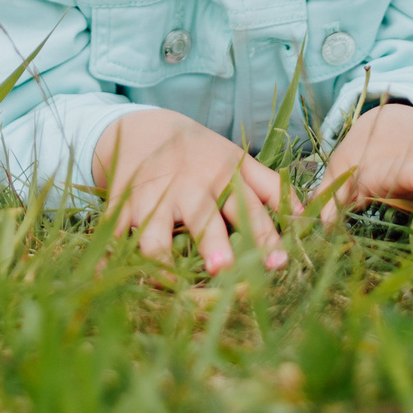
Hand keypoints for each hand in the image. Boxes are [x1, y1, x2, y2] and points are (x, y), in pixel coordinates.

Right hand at [94, 108, 289, 274]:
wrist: (145, 128)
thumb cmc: (201, 153)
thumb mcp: (238, 161)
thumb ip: (272, 188)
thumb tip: (308, 217)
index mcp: (221, 177)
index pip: (249, 209)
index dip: (264, 236)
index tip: (279, 263)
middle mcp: (187, 188)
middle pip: (202, 219)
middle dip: (212, 243)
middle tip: (223, 267)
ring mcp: (152, 198)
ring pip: (153, 232)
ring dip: (160, 258)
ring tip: (166, 283)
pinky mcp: (121, 206)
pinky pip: (112, 233)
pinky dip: (105, 257)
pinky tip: (103, 278)